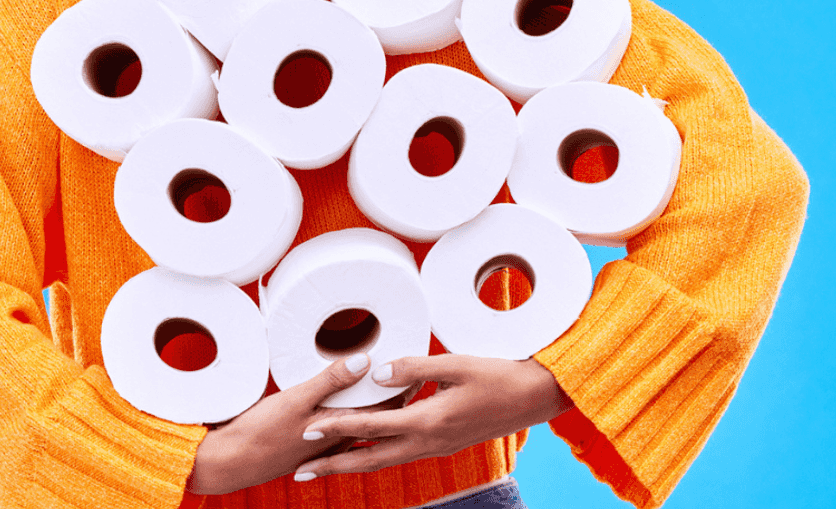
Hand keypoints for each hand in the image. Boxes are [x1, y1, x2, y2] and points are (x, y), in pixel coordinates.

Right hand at [185, 353, 413, 493]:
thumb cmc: (261, 433)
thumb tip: (365, 361)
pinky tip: (355, 402)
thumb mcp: (295, 400)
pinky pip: (347, 424)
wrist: (232, 461)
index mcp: (342, 426)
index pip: (388, 404)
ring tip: (390, 378)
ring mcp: (328, 441)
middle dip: (398, 390)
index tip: (417, 360)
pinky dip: (358, 411)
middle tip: (412, 365)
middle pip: (381, 413)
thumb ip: (330, 381)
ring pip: (365, 419)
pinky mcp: (314, 442)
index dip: (405, 382)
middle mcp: (341, 437)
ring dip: (379, 400)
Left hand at [291, 355, 572, 480]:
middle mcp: (429, 442)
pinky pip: (401, 454)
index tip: (308, 426)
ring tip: (324, 465)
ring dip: (353, 463)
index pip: (371, 426)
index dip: (337, 425)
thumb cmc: (499, 376)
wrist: (534, 399)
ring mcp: (436, 447)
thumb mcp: (456, 364)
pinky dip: (377, 454)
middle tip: (301, 471)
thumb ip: (413, 367)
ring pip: (385, 460)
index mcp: (428, 422)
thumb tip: (376, 372)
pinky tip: (366, 449)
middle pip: (370, 459)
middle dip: (334, 465)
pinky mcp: (443, 444)